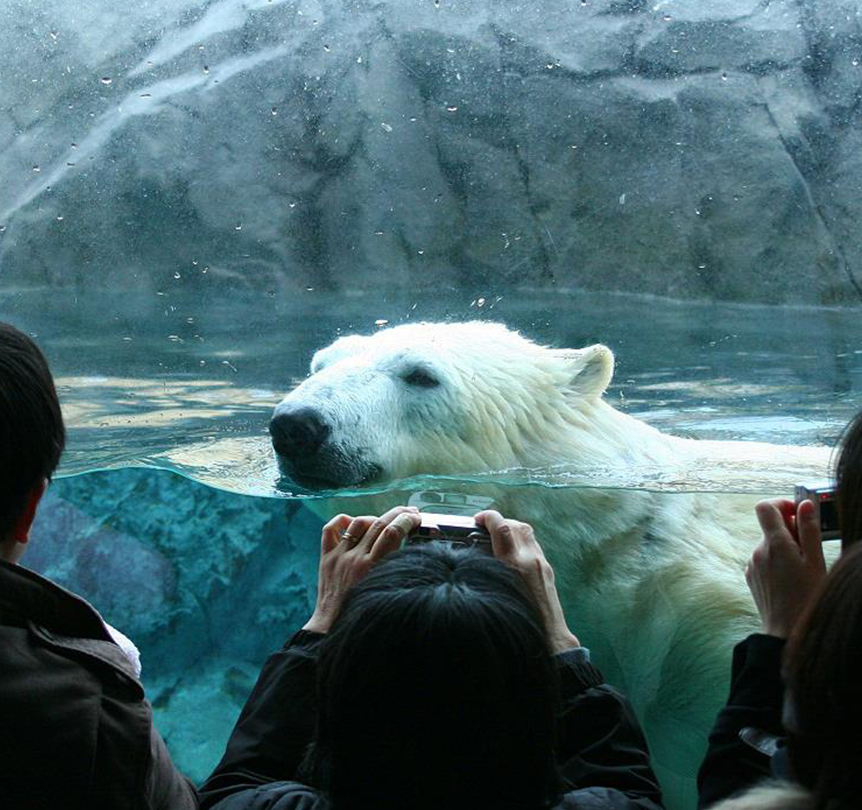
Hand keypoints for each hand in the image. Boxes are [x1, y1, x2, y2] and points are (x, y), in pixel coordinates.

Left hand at [303, 506, 420, 633]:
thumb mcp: (387, 594)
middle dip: (398, 513)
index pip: (393, 532)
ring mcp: (339, 556)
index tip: (417, 518)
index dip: (407, 520)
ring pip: (358, 522)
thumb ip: (398, 571)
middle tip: (410, 512)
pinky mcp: (326, 557)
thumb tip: (413, 551)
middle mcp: (355, 558)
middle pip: (380, 523)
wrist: (332, 628)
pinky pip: (331, 529)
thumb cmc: (363, 615)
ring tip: (386, 521)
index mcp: (372, 568)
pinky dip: (343, 520)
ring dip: (375, 518)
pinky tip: (353, 523)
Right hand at [475, 510, 579, 652]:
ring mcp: (542, 563)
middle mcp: (531, 559)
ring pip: (527, 532)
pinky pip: (533, 544)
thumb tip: (476, 556)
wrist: (549, 637)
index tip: (478, 519)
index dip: (489, 517)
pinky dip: (521, 540)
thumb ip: (489, 571)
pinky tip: (512, 552)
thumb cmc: (520, 622)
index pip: (502, 527)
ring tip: (498, 536)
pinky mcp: (548, 570)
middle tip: (486, 526)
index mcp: (515, 565)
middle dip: (500, 520)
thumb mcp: (498, 593)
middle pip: (516, 524)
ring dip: (512, 528)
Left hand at [747, 498, 826, 638]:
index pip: (765, 507)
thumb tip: (805, 504)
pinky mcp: (751, 576)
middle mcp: (758, 551)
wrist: (786, 632)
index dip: (781, 504)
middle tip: (810, 547)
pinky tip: (790, 578)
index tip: (798, 513)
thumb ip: (809, 530)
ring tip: (802, 568)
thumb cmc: (807, 598)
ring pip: (768, 544)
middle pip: (770, 527)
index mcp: (775, 544)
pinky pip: (764, 559)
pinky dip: (777, 561)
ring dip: (784, 548)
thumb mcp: (815, 562)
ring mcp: (752, 564)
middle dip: (790, 530)